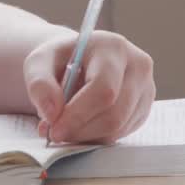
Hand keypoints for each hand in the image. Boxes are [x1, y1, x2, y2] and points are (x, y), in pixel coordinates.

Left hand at [23, 30, 154, 143]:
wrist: (76, 60)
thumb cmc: (59, 60)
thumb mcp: (39, 62)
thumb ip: (39, 84)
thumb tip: (52, 113)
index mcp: (113, 47)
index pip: (104, 89)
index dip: (79, 114)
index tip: (55, 130)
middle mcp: (138, 65)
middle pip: (115, 113)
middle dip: (82, 130)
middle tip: (56, 135)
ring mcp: (146, 88)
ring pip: (119, 128)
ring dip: (87, 136)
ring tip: (65, 127)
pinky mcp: (144, 108)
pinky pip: (122, 133)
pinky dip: (97, 137)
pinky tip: (81, 125)